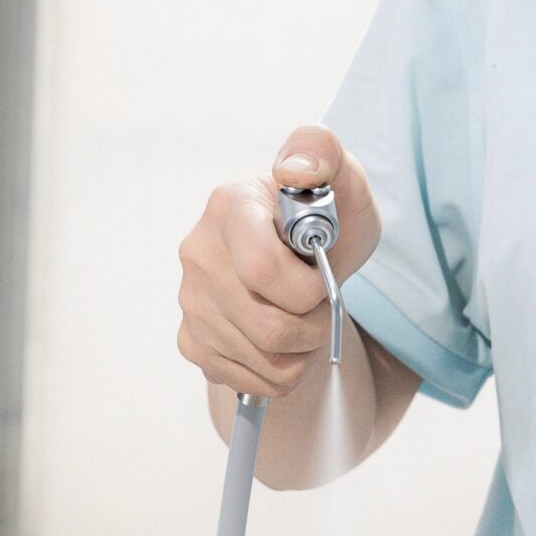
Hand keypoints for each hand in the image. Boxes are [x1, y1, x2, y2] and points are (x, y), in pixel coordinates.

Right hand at [174, 124, 381, 399]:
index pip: (262, 271)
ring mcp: (189, 299)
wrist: (306, 264)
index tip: (323, 275)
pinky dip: (282, 372)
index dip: (308, 288)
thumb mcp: (346, 184)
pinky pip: (250, 380)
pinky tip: (284, 341)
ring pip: (264, 358)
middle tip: (322, 304)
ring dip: (302, 350)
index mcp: (227, 205)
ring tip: (306, 319)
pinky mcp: (191, 340)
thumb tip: (293, 168)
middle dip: (314, 325)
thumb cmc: (328, 222)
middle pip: (268, 327)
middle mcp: (197, 251)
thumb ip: (326, 154)